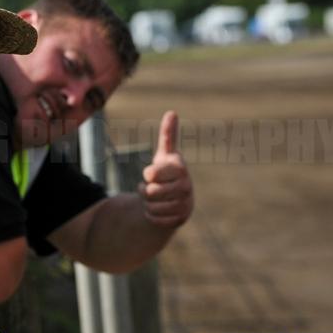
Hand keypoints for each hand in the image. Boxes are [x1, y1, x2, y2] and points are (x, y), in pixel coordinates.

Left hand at [137, 111, 193, 227]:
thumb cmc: (166, 173)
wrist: (174, 199)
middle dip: (145, 190)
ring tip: (157, 198)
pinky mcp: (180, 220)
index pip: (150, 174)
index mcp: (180, 168)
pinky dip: (152, 216)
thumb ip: (167, 135)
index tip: (153, 173)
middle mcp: (186, 186)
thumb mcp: (165, 155)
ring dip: (148, 204)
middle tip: (153, 187)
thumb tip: (172, 112)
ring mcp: (185, 204)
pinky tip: (160, 210)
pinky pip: (154, 219)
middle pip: (149, 192)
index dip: (147, 175)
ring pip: (151, 207)